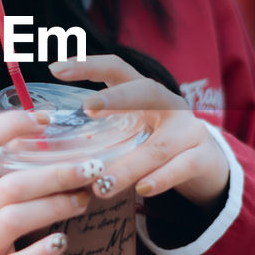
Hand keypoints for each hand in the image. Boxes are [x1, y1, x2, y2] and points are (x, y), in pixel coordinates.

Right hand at [0, 110, 96, 254]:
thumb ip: (1, 177)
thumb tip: (52, 145)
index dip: (10, 125)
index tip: (46, 119)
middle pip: (13, 184)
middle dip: (58, 174)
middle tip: (92, 168)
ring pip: (17, 218)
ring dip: (57, 207)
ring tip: (84, 201)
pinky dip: (43, 252)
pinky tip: (63, 242)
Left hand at [49, 55, 228, 208]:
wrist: (207, 167)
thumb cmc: (155, 148)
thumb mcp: (131, 134)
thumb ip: (101, 134)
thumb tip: (47, 146)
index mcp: (145, 94)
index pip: (117, 70)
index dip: (88, 65)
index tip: (55, 68)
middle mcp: (168, 105)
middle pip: (144, 91)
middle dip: (116, 97)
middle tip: (87, 108)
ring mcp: (189, 130)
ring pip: (157, 146)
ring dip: (128, 166)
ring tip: (101, 184)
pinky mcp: (202, 157)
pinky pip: (181, 168)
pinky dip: (161, 179)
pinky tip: (142, 190)